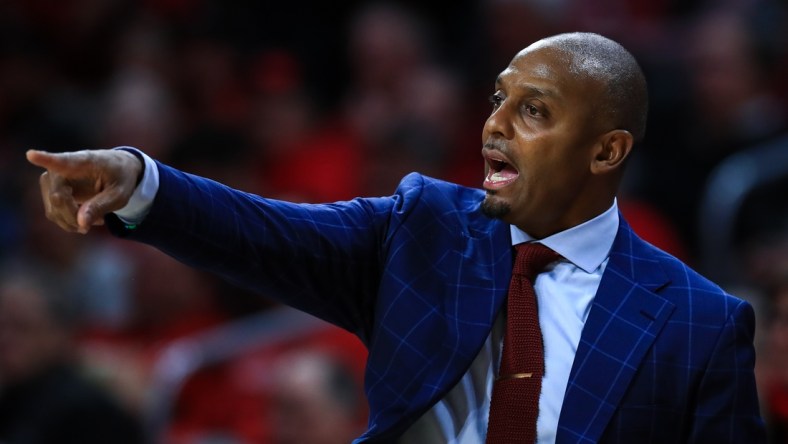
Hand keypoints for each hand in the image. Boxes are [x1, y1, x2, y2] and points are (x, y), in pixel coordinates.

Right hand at [26, 149, 142, 233]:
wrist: (116, 171)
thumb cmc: (120, 178)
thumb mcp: (120, 194)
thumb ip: (101, 206)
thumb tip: (81, 223)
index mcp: (83, 161)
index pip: (61, 161)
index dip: (45, 159)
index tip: (31, 155)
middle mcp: (61, 168)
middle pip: (57, 198)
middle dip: (75, 216)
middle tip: (99, 222)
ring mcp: (53, 179)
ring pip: (53, 209)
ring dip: (73, 221)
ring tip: (96, 220)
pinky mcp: (51, 191)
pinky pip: (54, 213)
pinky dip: (69, 221)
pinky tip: (87, 219)